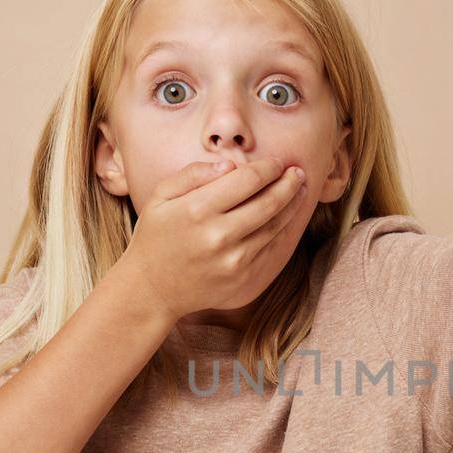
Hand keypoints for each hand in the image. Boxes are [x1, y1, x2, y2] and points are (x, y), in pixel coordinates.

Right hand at [123, 156, 313, 320]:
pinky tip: (288, 216)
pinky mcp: (243, 278)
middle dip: (288, 183)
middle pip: (268, 202)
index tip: (276, 162)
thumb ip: (193, 174)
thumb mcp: (161, 196)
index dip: (268, 168)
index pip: (247, 180)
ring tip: (299, 190)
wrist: (153, 289)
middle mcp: (219, 235)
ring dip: (292, 205)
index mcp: (197, 210)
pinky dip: (284, 230)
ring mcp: (234, 260)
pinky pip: (271, 249)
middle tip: (298, 172)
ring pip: (275, 226)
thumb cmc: (155, 236)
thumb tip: (230, 164)